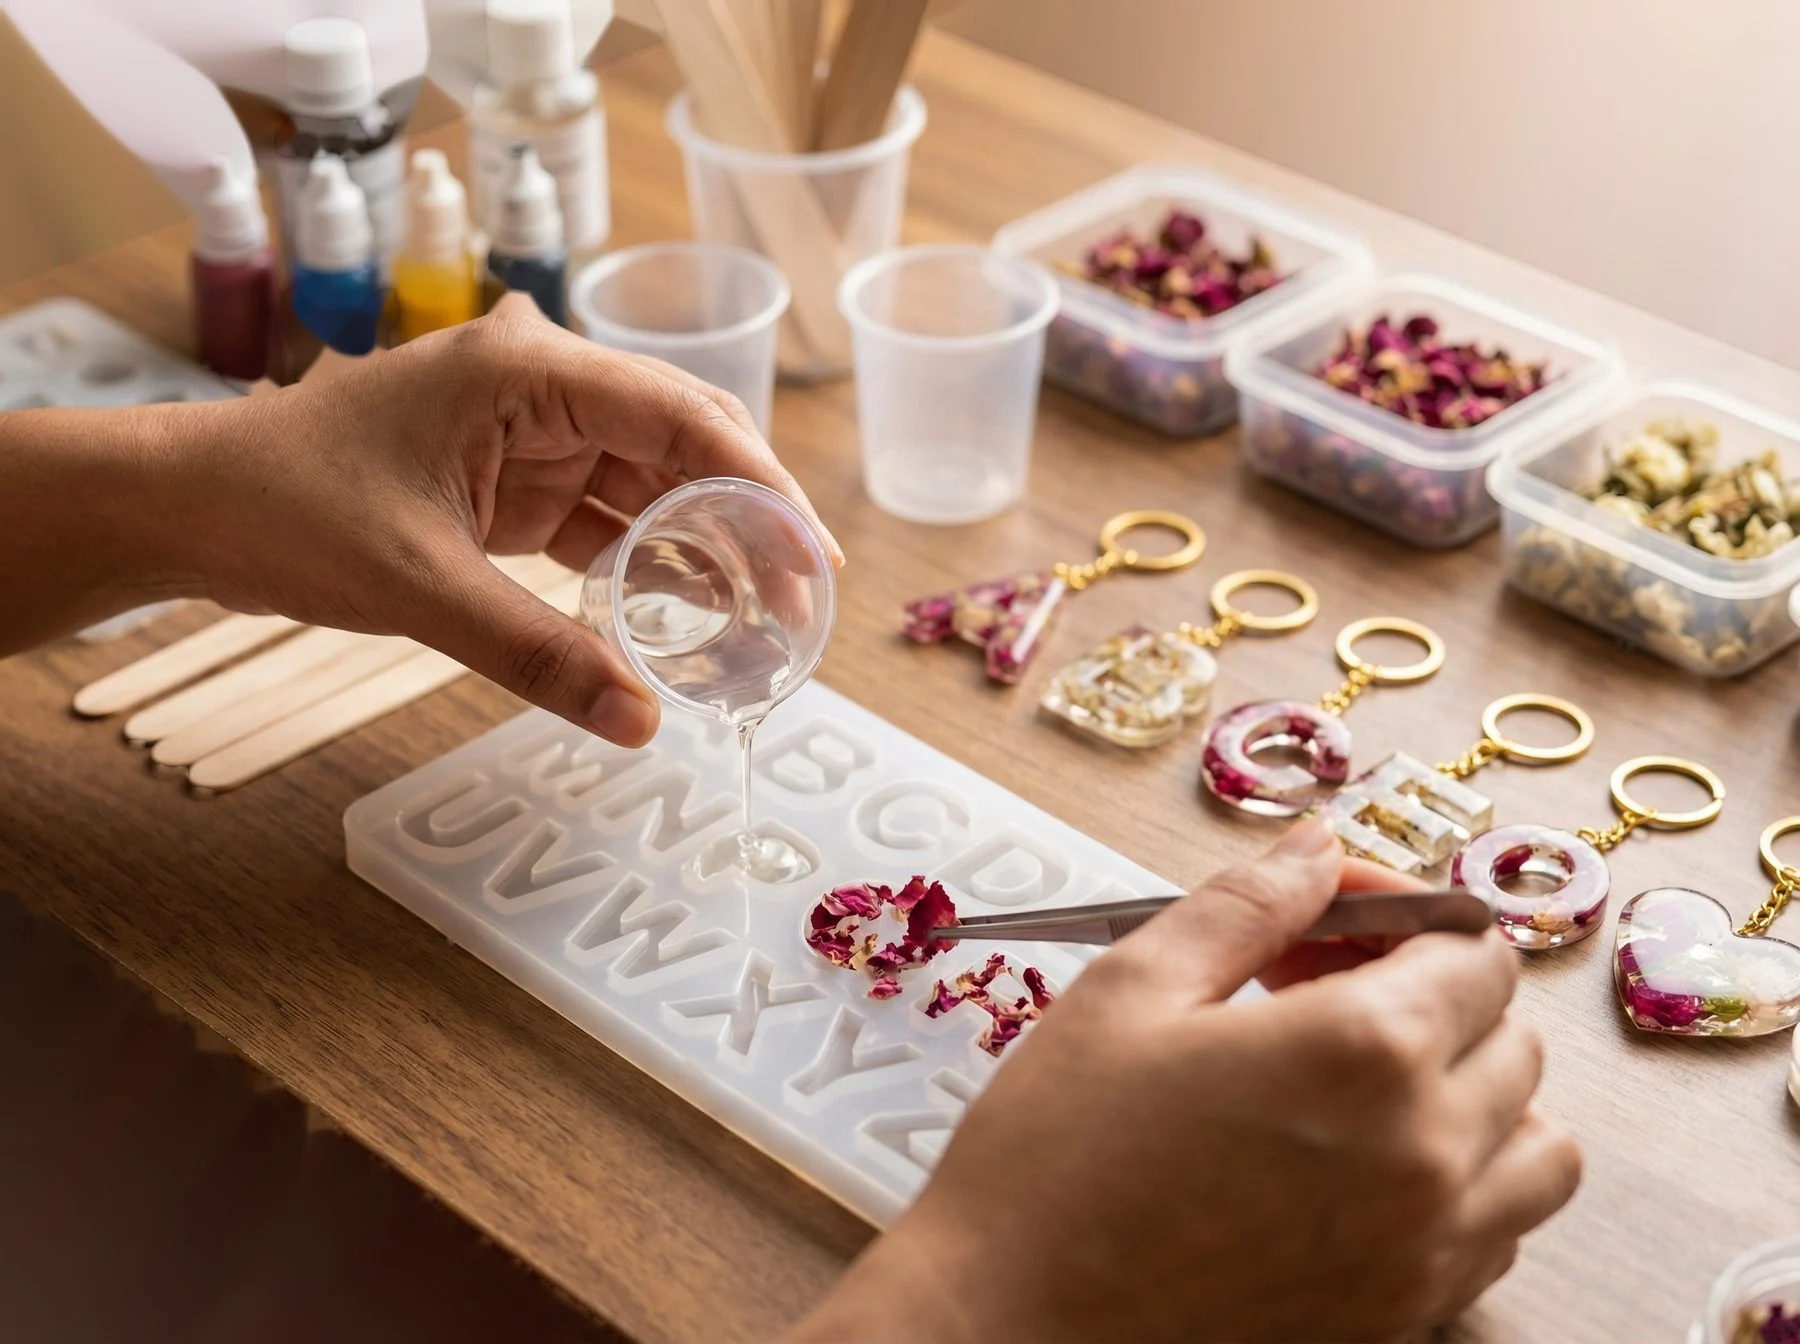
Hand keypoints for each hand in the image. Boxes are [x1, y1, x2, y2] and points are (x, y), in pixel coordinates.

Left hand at [184, 296, 837, 744]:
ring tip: (760, 616)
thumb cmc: (283, 511)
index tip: (811, 556)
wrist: (187, 508)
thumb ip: (537, 654)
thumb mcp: (420, 586)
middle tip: (803, 594)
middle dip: (744, 517)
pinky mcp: (508, 483)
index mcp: (525, 370)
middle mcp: (539, 388)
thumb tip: (642, 724)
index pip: (678, 417)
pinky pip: (601, 519)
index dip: (757, 486)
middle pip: (679, 443)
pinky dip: (642, 565)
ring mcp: (525, 435)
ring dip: (700, 545)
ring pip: (647, 483)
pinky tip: (686, 613)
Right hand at [791, 821, 1578, 1343]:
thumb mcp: (1132, 990)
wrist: (1011, 1323)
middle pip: (1512, 1036)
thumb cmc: (1053, 1161)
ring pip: (1536, 1145)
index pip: (1472, 948)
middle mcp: (1425, 1153)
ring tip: (1362, 1083)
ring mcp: (1427, 1250)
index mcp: (1363, 1051)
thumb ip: (1246, 903)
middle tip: (1314, 990)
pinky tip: (1360, 1167)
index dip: (1398, 911)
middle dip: (1428, 991)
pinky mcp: (1406, 1317)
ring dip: (1473, 1093)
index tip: (1328, 915)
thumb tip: (1317, 847)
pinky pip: (1499, 1235)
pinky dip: (1464, 1186)